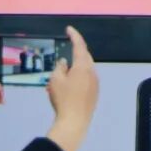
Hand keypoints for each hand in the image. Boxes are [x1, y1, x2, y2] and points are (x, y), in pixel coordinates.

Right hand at [46, 26, 98, 150]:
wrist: (75, 121)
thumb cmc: (63, 98)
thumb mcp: (55, 80)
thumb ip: (59, 68)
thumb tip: (64, 62)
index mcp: (83, 66)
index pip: (80, 45)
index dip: (74, 35)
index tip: (69, 29)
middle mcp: (93, 72)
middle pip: (84, 57)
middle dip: (75, 54)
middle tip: (63, 55)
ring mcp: (95, 83)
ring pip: (85, 69)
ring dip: (74, 68)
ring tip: (60, 77)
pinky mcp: (95, 93)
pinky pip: (86, 80)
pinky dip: (77, 78)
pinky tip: (67, 88)